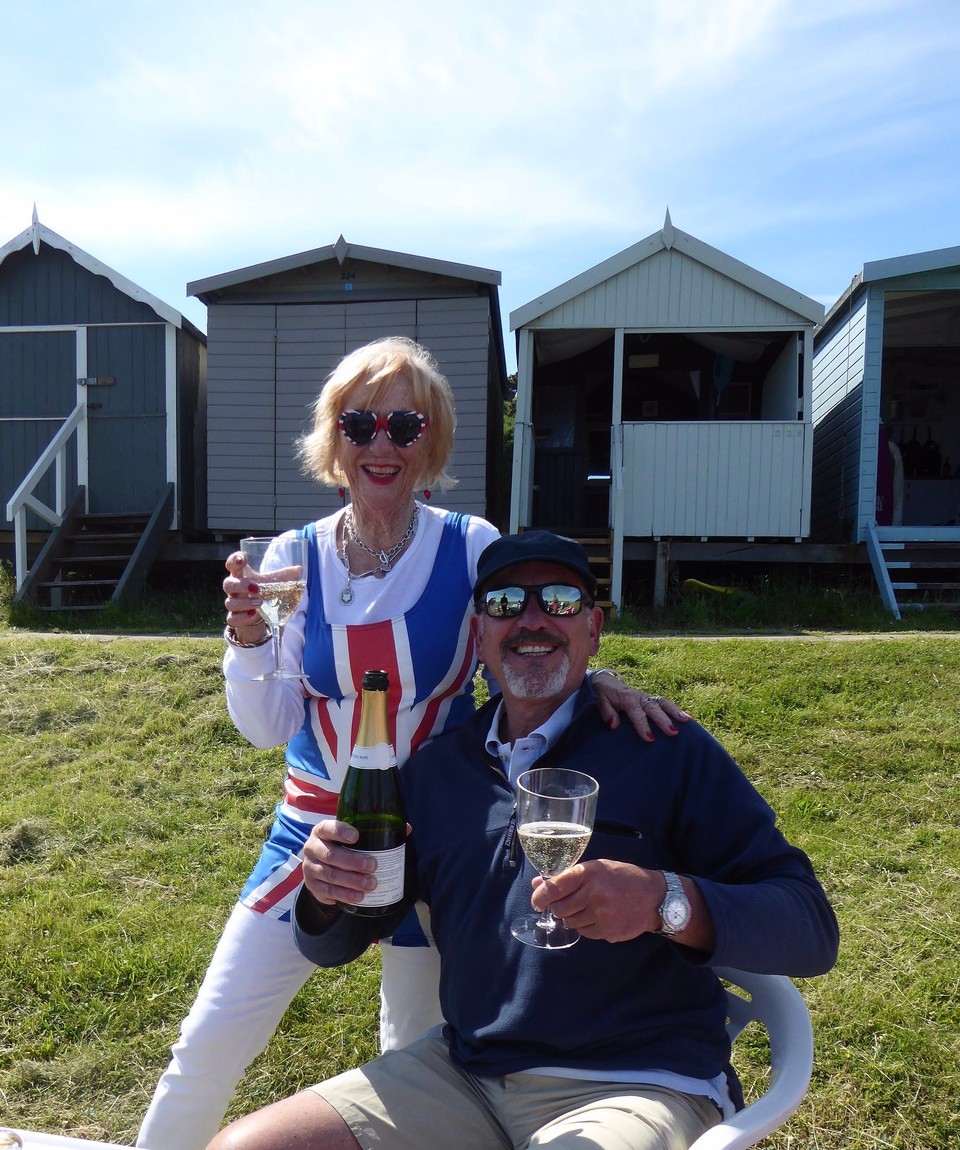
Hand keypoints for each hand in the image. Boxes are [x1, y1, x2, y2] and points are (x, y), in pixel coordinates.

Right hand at [223, 551, 303, 645]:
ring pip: (230, 602)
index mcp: (241, 576)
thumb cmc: (262, 593)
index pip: (232, 564)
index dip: (234, 560)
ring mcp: (233, 604)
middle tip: (256, 588)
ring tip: (260, 602)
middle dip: (241, 585)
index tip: (243, 559)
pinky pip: (232, 619)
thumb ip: (284, 576)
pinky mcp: (234, 619)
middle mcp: (234, 589)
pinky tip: (253, 615)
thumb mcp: (272, 583)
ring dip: (244, 603)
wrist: (256, 616)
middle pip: (228, 584)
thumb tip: (300, 569)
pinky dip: (242, 617)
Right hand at [301, 819, 378, 907]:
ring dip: (352, 881)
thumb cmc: (341, 848)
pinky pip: (328, 891)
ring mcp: (310, 868)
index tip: (357, 836)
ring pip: (330, 875)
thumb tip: (404, 829)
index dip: (341, 831)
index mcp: (321, 831)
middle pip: (330, 855)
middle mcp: (312, 848)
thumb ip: (371, 833)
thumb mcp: (349, 837)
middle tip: (372, 866)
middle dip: (353, 862)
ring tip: (370, 884)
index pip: (328, 828)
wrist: (320, 868)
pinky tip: (359, 896)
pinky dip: (345, 894)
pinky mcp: (312, 885)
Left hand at [530, 860, 661, 941]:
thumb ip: (567, 877)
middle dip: (559, 908)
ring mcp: (601, 914)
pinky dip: (586, 927)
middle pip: (560, 909)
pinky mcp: (608, 931)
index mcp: (588, 873)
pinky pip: (585, 933)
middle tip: (569, 903)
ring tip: (588, 908)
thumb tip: (537, 885)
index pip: (554, 887)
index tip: (536, 901)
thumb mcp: (596, 869)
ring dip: (573, 917)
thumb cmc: (622, 878)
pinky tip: (599, 917)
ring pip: (570, 922)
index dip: (540, 896)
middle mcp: (593, 893)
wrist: (654, 897)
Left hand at [591, 671, 688, 741]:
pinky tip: (688, 719)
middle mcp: (640, 697)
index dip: (643, 726)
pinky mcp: (652, 700)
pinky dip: (676, 711)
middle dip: (664, 720)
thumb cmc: (603, 694)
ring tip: (687, 721)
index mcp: (627, 698)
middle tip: (673, 733)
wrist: (606, 682)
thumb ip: (606, 712)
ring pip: (663, 703)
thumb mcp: (600, 701)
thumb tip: (613, 725)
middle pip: (654, 708)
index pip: (637, 713)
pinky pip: (665, 704)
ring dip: (675, 712)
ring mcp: (647, 698)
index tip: (650, 738)